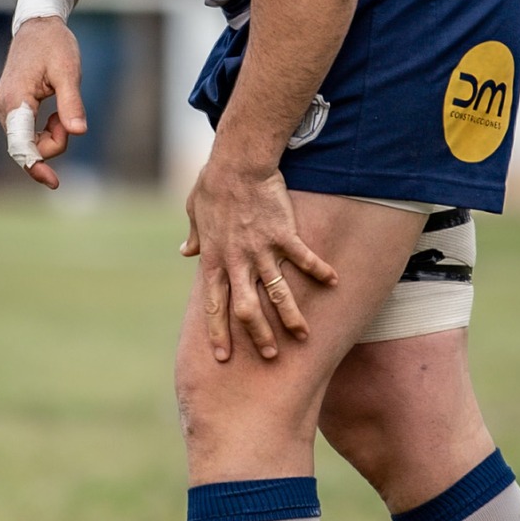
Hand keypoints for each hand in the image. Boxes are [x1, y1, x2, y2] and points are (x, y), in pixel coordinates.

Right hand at [0, 17, 85, 190]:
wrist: (37, 26)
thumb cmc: (53, 45)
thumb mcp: (69, 71)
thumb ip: (71, 103)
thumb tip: (78, 132)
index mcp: (15, 101)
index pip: (22, 145)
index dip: (37, 166)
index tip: (53, 182)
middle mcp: (3, 109)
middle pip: (29, 147)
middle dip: (54, 142)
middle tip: (68, 117)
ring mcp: (4, 109)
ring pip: (29, 142)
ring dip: (51, 135)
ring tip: (62, 110)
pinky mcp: (9, 109)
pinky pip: (27, 134)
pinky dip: (45, 131)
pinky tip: (55, 114)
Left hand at [181, 158, 337, 363]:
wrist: (237, 164)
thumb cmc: (214, 184)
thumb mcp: (195, 212)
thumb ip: (194, 237)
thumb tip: (186, 251)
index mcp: (214, 259)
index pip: (215, 305)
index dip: (218, 332)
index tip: (222, 356)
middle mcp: (236, 261)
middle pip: (246, 309)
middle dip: (258, 335)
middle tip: (269, 355)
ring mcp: (260, 249)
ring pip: (276, 292)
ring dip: (289, 317)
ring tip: (302, 336)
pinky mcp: (282, 235)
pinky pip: (303, 259)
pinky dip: (319, 271)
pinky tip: (334, 283)